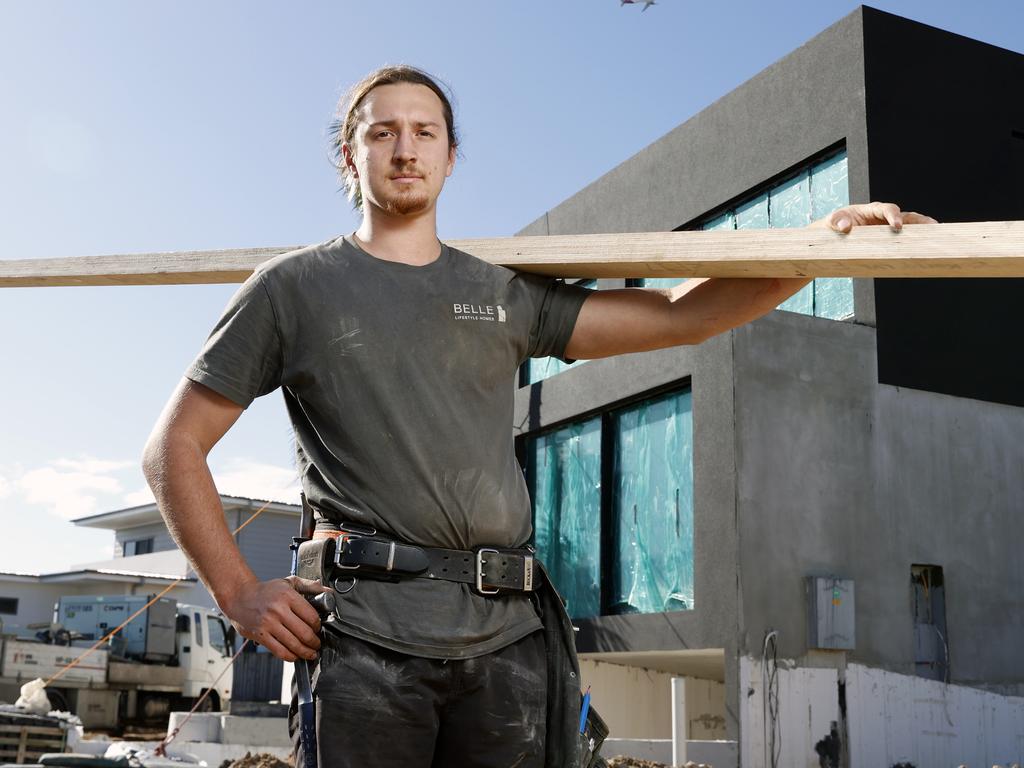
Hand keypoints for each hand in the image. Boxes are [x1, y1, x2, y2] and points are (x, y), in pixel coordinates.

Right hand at [221, 576, 330, 661]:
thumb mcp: (289, 582)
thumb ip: (310, 586)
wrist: (239, 596)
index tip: (319, 629)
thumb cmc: (265, 590)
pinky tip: (295, 656)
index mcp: (288, 596)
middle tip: (317, 644)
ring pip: (293, 644)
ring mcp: (268, 624)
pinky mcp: (260, 635)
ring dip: (305, 652)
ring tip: (310, 653)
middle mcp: (278, 610)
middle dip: (314, 642)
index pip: (311, 616)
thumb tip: (329, 593)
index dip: (318, 626)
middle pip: (304, 632)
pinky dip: (290, 656)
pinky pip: (279, 651)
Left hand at [816, 201, 937, 232]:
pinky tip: (925, 247)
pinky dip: (915, 241)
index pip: (886, 209)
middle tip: (931, 226)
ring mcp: (888, 227)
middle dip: (918, 220)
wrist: (835, 233)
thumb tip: (845, 226)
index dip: (893, 215)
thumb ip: (837, 221)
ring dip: (923, 228)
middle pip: (905, 215)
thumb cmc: (835, 224)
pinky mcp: (890, 238)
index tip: (897, 226)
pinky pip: (905, 238)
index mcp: (872, 210)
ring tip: (936, 233)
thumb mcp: (833, 221)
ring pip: (910, 225)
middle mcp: (883, 217)